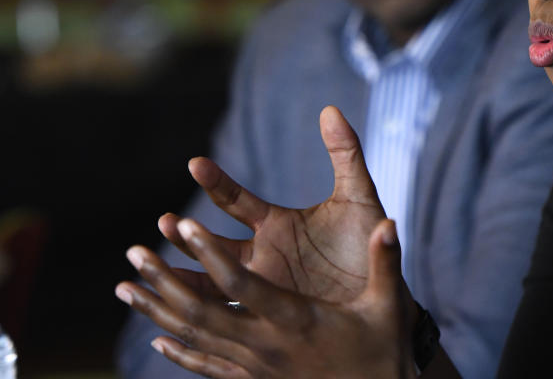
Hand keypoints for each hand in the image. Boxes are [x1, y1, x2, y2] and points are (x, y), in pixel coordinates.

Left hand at [116, 217, 415, 377]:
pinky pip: (208, 367)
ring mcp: (256, 366)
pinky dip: (180, 353)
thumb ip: (385, 263)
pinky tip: (158, 339)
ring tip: (125, 288)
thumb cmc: (383, 352)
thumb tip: (390, 224)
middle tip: (134, 252)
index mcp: (295, 320)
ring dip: (158, 310)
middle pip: (202, 310)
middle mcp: (266, 344)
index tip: (184, 225)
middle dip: (165, 279)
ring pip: (196, 338)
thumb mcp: (389, 307)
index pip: (240, 284)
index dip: (209, 253)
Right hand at [160, 106, 384, 303]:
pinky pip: (227, 314)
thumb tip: (330, 108)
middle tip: (164, 222)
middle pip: (212, 241)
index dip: (216, 182)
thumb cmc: (370, 242)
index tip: (196, 164)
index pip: (236, 199)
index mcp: (277, 224)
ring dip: (182, 272)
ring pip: (210, 279)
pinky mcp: (269, 315)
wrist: (384, 289)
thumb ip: (345, 154)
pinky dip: (199, 313)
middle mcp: (262, 253)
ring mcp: (261, 285)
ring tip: (152, 264)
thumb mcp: (358, 197)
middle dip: (186, 232)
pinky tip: (170, 314)